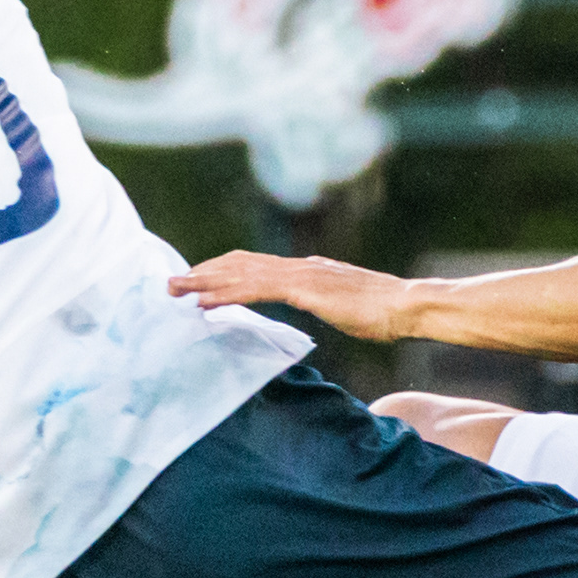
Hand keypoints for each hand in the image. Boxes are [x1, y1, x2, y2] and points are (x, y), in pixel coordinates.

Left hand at [168, 251, 417, 341]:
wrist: (407, 306)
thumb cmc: (384, 313)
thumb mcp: (343, 307)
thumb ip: (324, 301)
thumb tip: (317, 303)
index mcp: (306, 270)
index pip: (255, 266)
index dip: (223, 272)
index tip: (198, 280)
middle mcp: (299, 266)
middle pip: (240, 264)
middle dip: (203, 273)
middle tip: (171, 283)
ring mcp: (301, 275)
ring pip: (241, 275)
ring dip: (205, 282)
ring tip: (176, 289)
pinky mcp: (305, 290)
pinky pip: (257, 292)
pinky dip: (227, 295)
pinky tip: (206, 303)